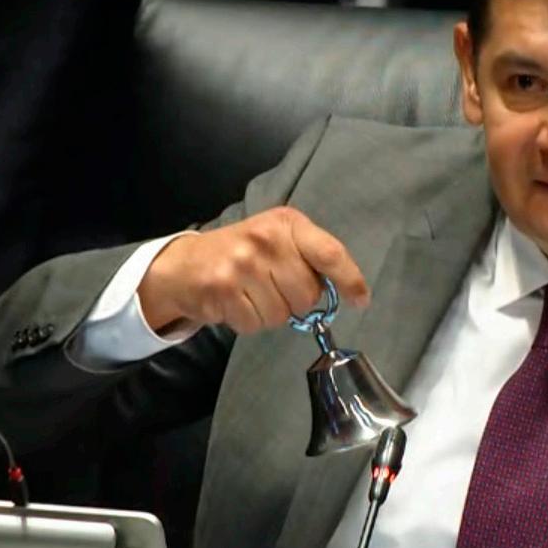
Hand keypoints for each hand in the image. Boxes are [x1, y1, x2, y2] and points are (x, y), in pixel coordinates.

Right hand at [137, 207, 368, 333]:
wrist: (185, 263)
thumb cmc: (243, 252)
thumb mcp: (279, 240)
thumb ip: (310, 258)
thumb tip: (345, 292)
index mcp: (287, 223)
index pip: (330, 253)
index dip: (350, 279)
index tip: (361, 300)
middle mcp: (266, 239)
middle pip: (307, 294)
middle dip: (295, 301)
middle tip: (273, 288)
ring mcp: (242, 263)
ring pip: (281, 314)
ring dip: (269, 313)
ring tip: (250, 294)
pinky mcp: (221, 288)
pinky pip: (255, 324)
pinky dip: (247, 321)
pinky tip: (235, 302)